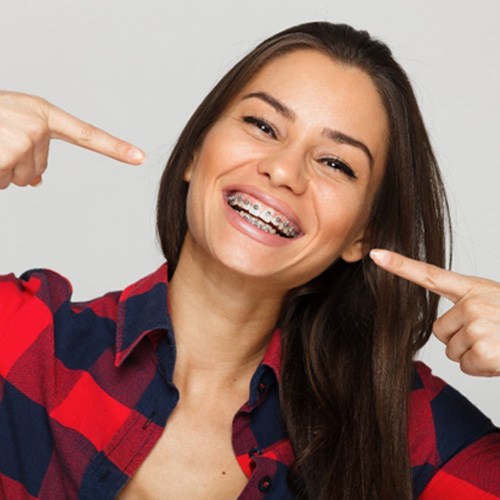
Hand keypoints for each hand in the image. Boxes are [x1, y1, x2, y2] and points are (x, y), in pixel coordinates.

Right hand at [0, 91, 144, 188]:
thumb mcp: (10, 127)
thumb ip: (31, 150)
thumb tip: (36, 182)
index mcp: (43, 113)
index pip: (86, 135)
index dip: (115, 148)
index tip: (140, 158)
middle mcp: (37, 124)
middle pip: (38, 171)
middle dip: (15, 166)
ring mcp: (22, 137)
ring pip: (19, 179)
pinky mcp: (7, 151)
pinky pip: (3, 181)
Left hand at [370, 249, 499, 376]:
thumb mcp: (495, 303)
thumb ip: (469, 307)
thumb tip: (446, 331)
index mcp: (474, 289)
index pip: (430, 275)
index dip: (400, 266)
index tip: (376, 254)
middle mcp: (473, 303)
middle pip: (440, 331)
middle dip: (462, 339)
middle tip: (492, 335)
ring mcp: (478, 326)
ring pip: (452, 351)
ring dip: (475, 354)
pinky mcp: (484, 350)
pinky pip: (467, 366)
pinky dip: (484, 368)